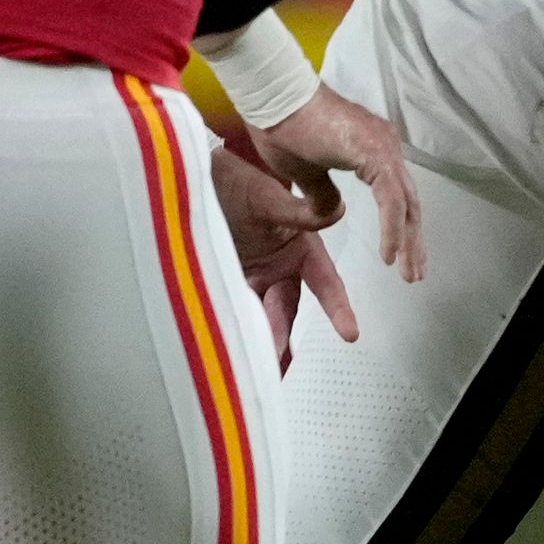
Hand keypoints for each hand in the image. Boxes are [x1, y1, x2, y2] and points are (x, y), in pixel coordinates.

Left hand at [206, 133, 359, 360]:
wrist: (193, 177)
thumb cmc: (235, 178)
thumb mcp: (266, 195)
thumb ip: (298, 209)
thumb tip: (336, 213)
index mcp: (301, 248)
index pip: (325, 284)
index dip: (339, 309)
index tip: (350, 334)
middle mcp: (280, 266)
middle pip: (286, 310)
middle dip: (283, 338)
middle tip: (277, 365)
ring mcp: (253, 275)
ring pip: (259, 315)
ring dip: (257, 339)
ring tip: (252, 366)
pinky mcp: (224, 279)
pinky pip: (230, 306)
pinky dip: (229, 326)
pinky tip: (227, 345)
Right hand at [252, 83, 426, 284]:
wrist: (272, 96)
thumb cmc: (283, 128)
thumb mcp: (305, 173)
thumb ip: (323, 194)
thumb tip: (335, 212)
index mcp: (374, 151)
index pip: (397, 197)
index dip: (401, 229)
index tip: (399, 258)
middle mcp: (386, 148)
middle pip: (409, 203)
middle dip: (412, 241)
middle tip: (414, 273)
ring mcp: (384, 147)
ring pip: (405, 204)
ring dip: (408, 241)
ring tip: (408, 272)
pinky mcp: (374, 152)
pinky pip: (390, 198)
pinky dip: (392, 227)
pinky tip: (389, 253)